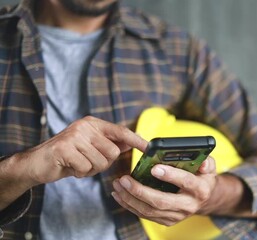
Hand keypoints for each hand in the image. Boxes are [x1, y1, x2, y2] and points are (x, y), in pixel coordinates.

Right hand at [16, 116, 146, 186]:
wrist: (37, 163)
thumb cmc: (68, 156)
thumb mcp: (90, 147)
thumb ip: (109, 143)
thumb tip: (130, 143)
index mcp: (93, 124)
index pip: (120, 131)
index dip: (136, 140)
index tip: (149, 148)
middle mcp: (85, 126)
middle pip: (113, 151)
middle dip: (103, 163)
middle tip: (88, 162)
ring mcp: (74, 136)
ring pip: (100, 162)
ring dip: (91, 169)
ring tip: (78, 164)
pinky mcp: (64, 149)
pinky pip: (85, 168)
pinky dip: (80, 173)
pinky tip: (70, 167)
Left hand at [112, 156, 216, 225]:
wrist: (205, 199)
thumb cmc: (203, 177)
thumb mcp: (209, 167)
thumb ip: (207, 162)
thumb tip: (202, 162)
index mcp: (200, 189)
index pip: (186, 182)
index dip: (170, 176)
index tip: (154, 168)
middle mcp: (188, 205)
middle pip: (161, 201)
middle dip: (140, 191)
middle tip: (124, 179)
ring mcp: (176, 215)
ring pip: (149, 210)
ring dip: (130, 198)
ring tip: (118, 185)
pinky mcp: (167, 220)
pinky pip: (145, 215)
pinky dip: (130, 205)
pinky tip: (120, 195)